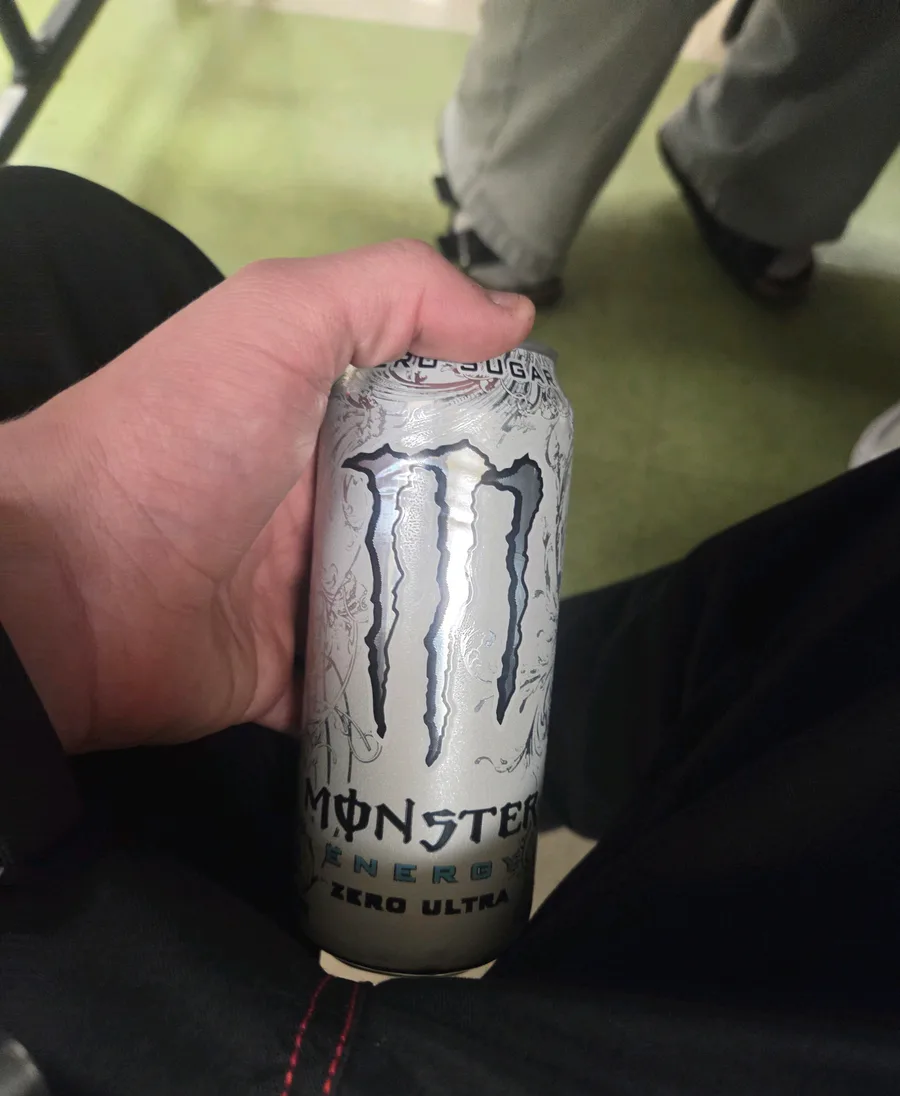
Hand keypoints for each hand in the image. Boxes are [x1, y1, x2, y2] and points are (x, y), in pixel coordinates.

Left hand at [0, 241, 532, 751]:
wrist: (70, 583)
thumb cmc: (179, 437)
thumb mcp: (279, 320)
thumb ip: (393, 293)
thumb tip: (514, 318)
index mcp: (313, 421)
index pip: (421, 419)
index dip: (486, 431)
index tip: (551, 460)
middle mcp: (311, 507)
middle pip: (422, 522)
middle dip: (485, 541)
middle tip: (552, 561)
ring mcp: (298, 597)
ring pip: (403, 609)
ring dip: (458, 622)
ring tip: (528, 634)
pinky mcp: (288, 677)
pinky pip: (365, 688)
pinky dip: (407, 696)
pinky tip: (467, 700)